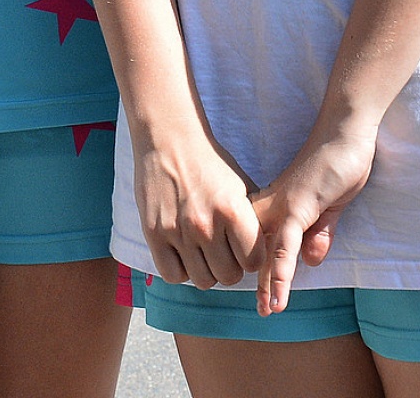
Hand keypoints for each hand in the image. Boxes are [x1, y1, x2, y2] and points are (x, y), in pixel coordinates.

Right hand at [132, 130, 262, 289]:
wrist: (168, 140)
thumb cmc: (209, 163)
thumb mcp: (240, 185)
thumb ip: (251, 220)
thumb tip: (266, 250)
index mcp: (232, 210)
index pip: (253, 262)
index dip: (251, 258)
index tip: (244, 248)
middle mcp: (205, 224)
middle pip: (228, 276)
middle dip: (230, 267)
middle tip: (223, 251)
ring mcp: (177, 231)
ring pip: (202, 280)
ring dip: (206, 271)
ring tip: (203, 253)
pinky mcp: (153, 233)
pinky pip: (172, 275)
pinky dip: (181, 270)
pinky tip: (184, 254)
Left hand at [247, 128, 376, 315]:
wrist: (343, 133)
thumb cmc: (335, 164)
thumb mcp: (328, 207)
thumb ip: (320, 233)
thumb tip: (312, 261)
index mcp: (275, 207)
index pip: (258, 243)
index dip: (256, 267)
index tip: (254, 291)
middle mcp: (271, 208)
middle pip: (256, 251)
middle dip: (256, 282)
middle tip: (258, 310)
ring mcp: (282, 207)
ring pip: (268, 253)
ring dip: (268, 285)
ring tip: (267, 311)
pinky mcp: (298, 207)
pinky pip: (287, 244)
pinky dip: (283, 271)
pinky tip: (279, 293)